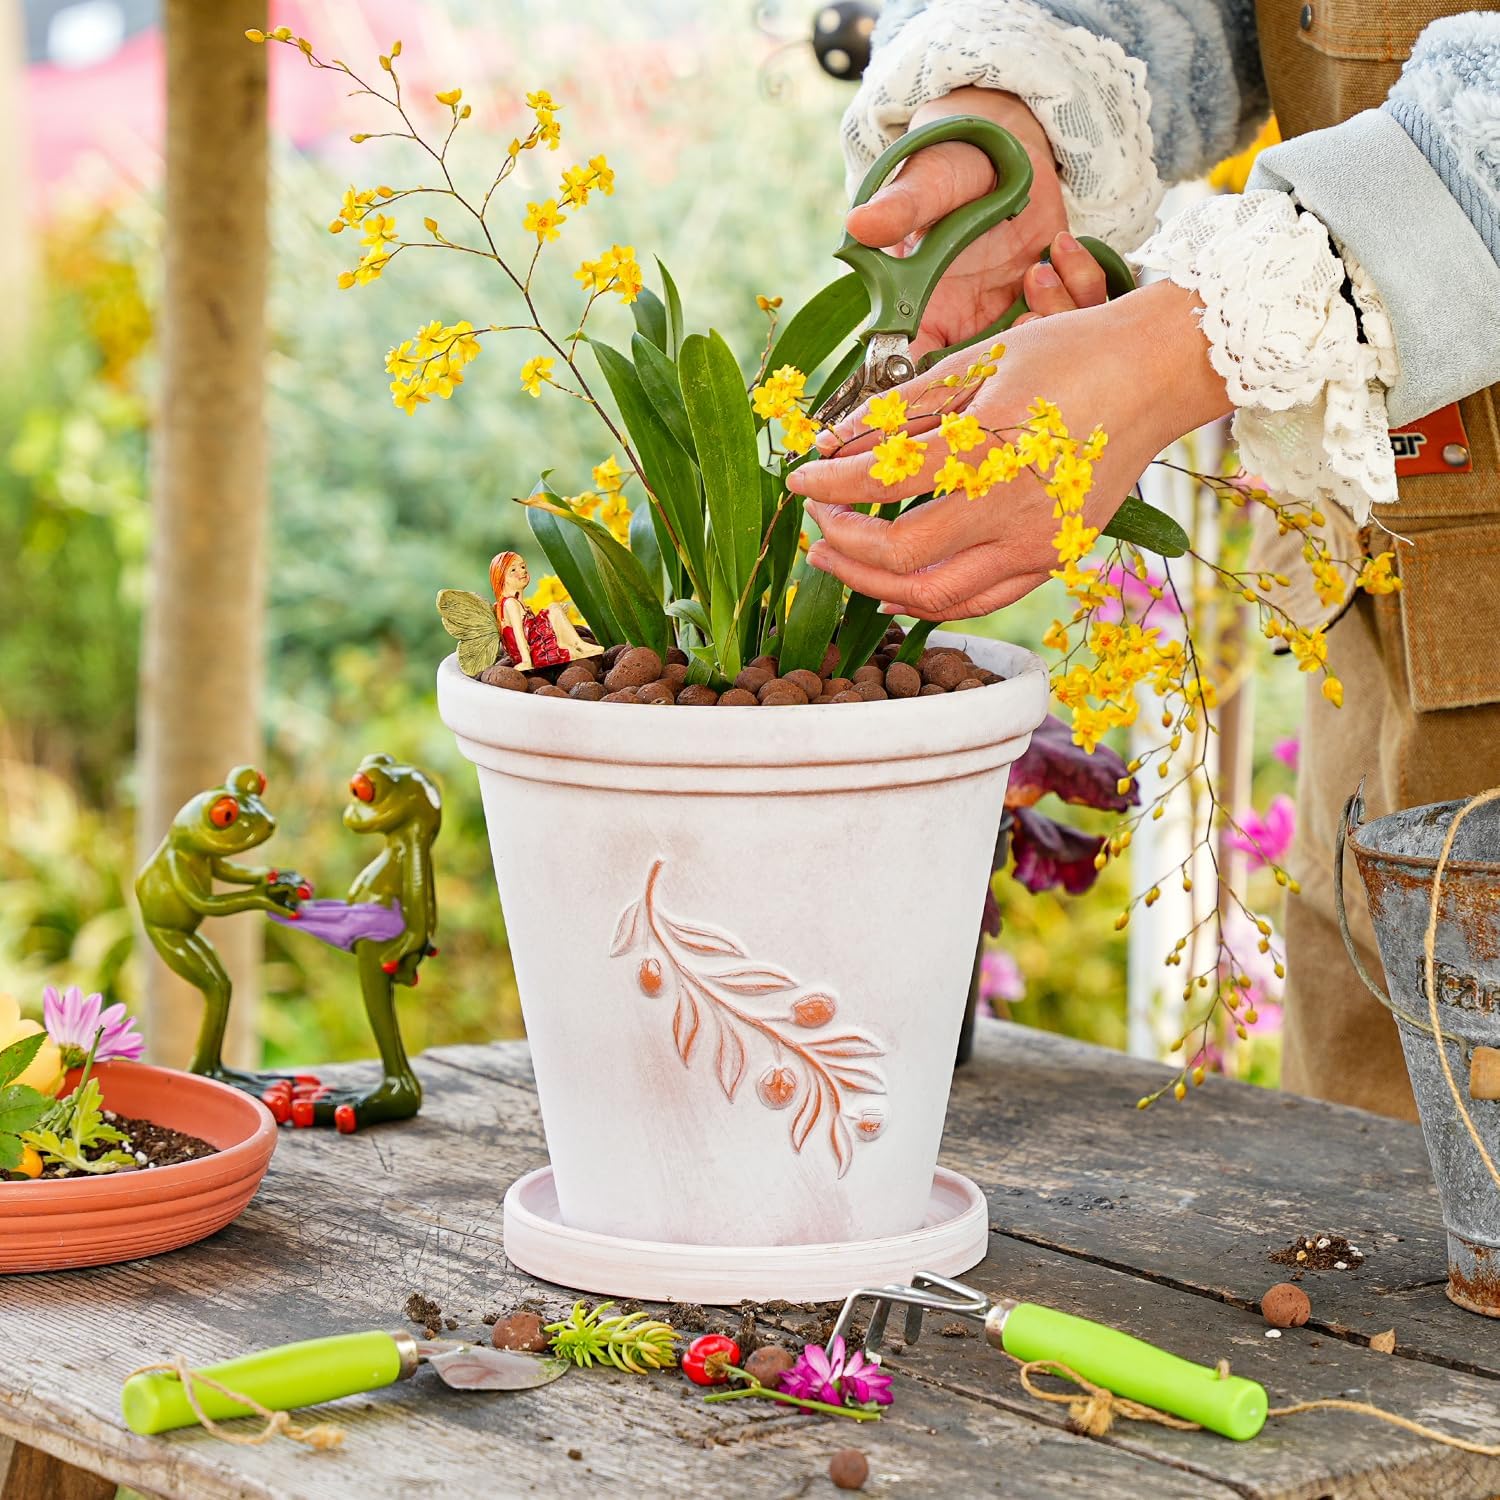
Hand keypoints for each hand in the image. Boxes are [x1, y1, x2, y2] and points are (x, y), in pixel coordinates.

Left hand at [787, 280, 1231, 619]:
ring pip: (934, 595)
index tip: (798, 481)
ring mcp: (1038, 545)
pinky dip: (927, 600)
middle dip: (842, 543)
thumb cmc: (1066, 355)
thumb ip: (900, 409)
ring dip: (873, 583)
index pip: (881, 485)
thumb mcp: (977, 363)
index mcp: (989, 448)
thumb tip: (830, 441)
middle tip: (816, 522)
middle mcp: (1013, 510)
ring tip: (837, 559)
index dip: (827, 488)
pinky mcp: (1053, 560)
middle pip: (899, 556)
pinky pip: (977, 600)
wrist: (1155, 376)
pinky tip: (890, 587)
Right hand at [845, 87, 1065, 361]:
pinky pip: (1082, 310)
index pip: (922, 377)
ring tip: (1039, 268)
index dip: (943, 389)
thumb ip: (901, 207)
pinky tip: (1062, 245)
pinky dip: (1082, 283)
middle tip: (1023, 315)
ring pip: (1046, 348)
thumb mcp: (927, 181)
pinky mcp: (1056, 294)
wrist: (1001, 144)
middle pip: (994, 375)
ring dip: (1053, 312)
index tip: (972, 370)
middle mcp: (971, 325)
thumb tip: (859, 224)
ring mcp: (1015, 312)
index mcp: (927, 313)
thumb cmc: (952, 163)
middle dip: (1017, 354)